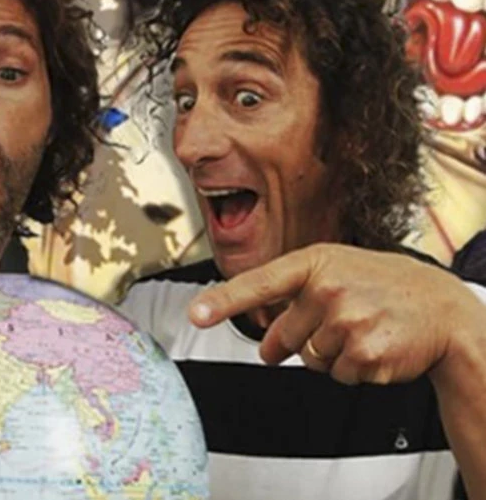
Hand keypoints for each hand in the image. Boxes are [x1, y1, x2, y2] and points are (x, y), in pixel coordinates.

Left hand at [188, 243, 482, 384]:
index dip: (223, 301)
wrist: (442, 306)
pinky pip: (337, 376)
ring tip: (362, 329)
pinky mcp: (366, 353)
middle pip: (283, 336)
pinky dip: (353, 368)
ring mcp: (348, 321)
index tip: (196, 314)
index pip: (259, 284)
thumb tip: (266, 348)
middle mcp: (328, 288)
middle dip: (300, 339)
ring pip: (309, 359)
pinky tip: (375, 344)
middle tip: (336, 323)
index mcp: (315, 263)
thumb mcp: (337, 272)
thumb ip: (295, 300)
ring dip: (330, 354)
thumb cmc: (382, 284)